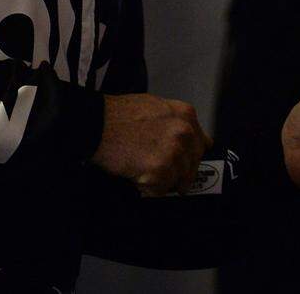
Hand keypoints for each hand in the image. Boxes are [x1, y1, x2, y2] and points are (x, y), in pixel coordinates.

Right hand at [91, 94, 211, 195]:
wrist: (97, 123)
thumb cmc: (119, 115)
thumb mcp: (156, 107)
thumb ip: (174, 122)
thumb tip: (186, 139)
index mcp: (185, 115)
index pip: (201, 144)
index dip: (189, 157)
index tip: (183, 164)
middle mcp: (184, 132)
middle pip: (191, 166)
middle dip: (176, 173)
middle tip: (159, 173)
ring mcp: (173, 152)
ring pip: (176, 180)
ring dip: (160, 181)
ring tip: (141, 168)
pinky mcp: (159, 170)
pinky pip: (160, 191)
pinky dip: (147, 188)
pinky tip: (135, 174)